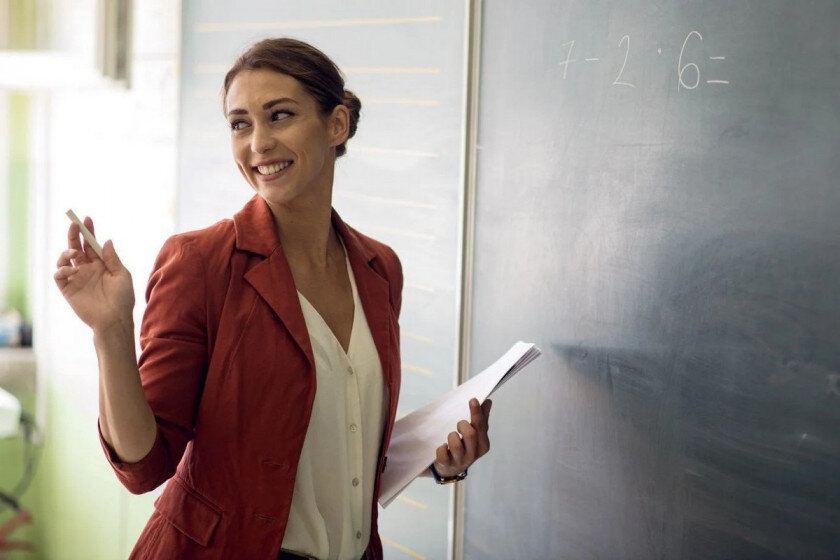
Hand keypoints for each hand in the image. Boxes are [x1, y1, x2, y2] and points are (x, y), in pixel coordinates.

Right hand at [54, 217, 134, 332]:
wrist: (114, 320)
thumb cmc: (122, 299)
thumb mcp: (122, 275)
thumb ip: (112, 258)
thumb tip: (106, 240)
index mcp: (101, 265)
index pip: (92, 245)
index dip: (89, 232)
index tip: (87, 218)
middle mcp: (87, 269)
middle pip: (77, 248)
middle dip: (74, 234)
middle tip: (74, 223)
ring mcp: (77, 278)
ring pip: (64, 259)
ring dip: (67, 252)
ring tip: (74, 253)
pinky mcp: (68, 289)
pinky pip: (59, 275)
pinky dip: (62, 269)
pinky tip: (72, 269)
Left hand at [433, 398, 491, 476]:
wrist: (451, 469)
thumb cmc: (464, 448)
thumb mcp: (475, 434)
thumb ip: (481, 418)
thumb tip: (487, 402)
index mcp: (482, 445)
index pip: (481, 426)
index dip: (477, 413)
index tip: (472, 400)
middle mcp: (473, 454)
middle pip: (470, 434)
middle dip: (463, 425)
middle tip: (459, 425)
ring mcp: (460, 461)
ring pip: (455, 444)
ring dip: (451, 436)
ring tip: (451, 437)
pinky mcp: (446, 465)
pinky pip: (442, 454)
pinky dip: (441, 448)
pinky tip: (443, 447)